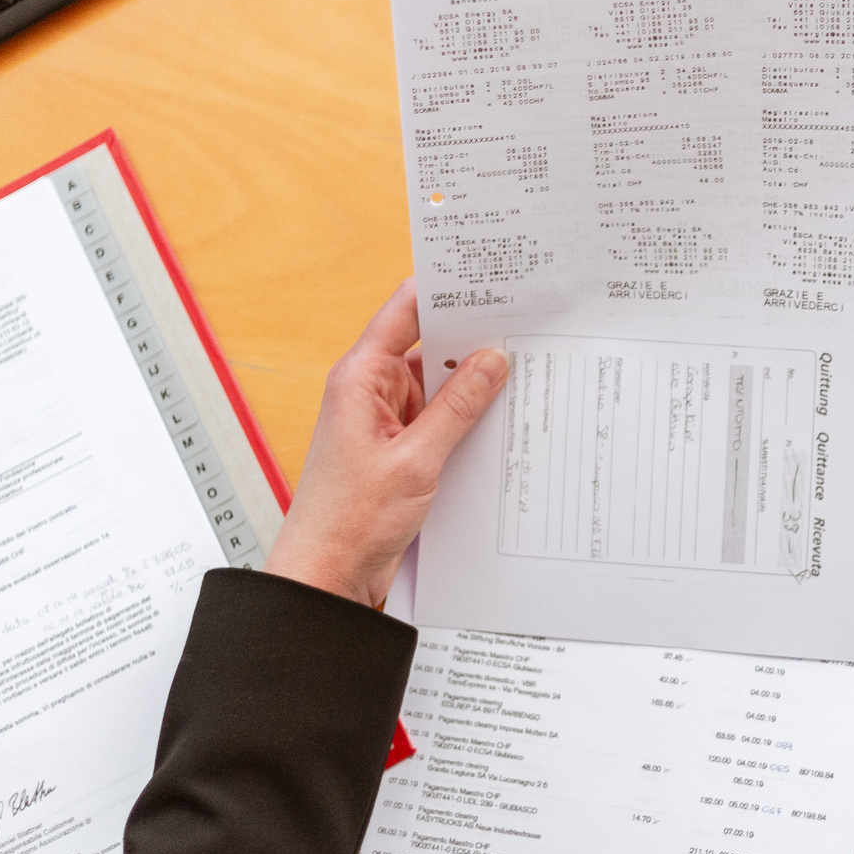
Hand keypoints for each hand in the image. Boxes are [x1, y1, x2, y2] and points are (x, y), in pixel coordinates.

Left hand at [264, 280, 505, 605]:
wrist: (328, 576)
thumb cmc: (350, 520)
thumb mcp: (415, 460)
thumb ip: (457, 407)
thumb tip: (492, 360)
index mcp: (360, 378)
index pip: (406, 311)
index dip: (446, 289)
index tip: (488, 277)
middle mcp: (372, 392)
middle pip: (428, 345)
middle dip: (473, 338)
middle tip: (525, 326)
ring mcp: (387, 421)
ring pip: (440, 385)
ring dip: (474, 385)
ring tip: (524, 373)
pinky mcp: (401, 450)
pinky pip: (441, 419)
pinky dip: (467, 418)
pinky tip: (501, 420)